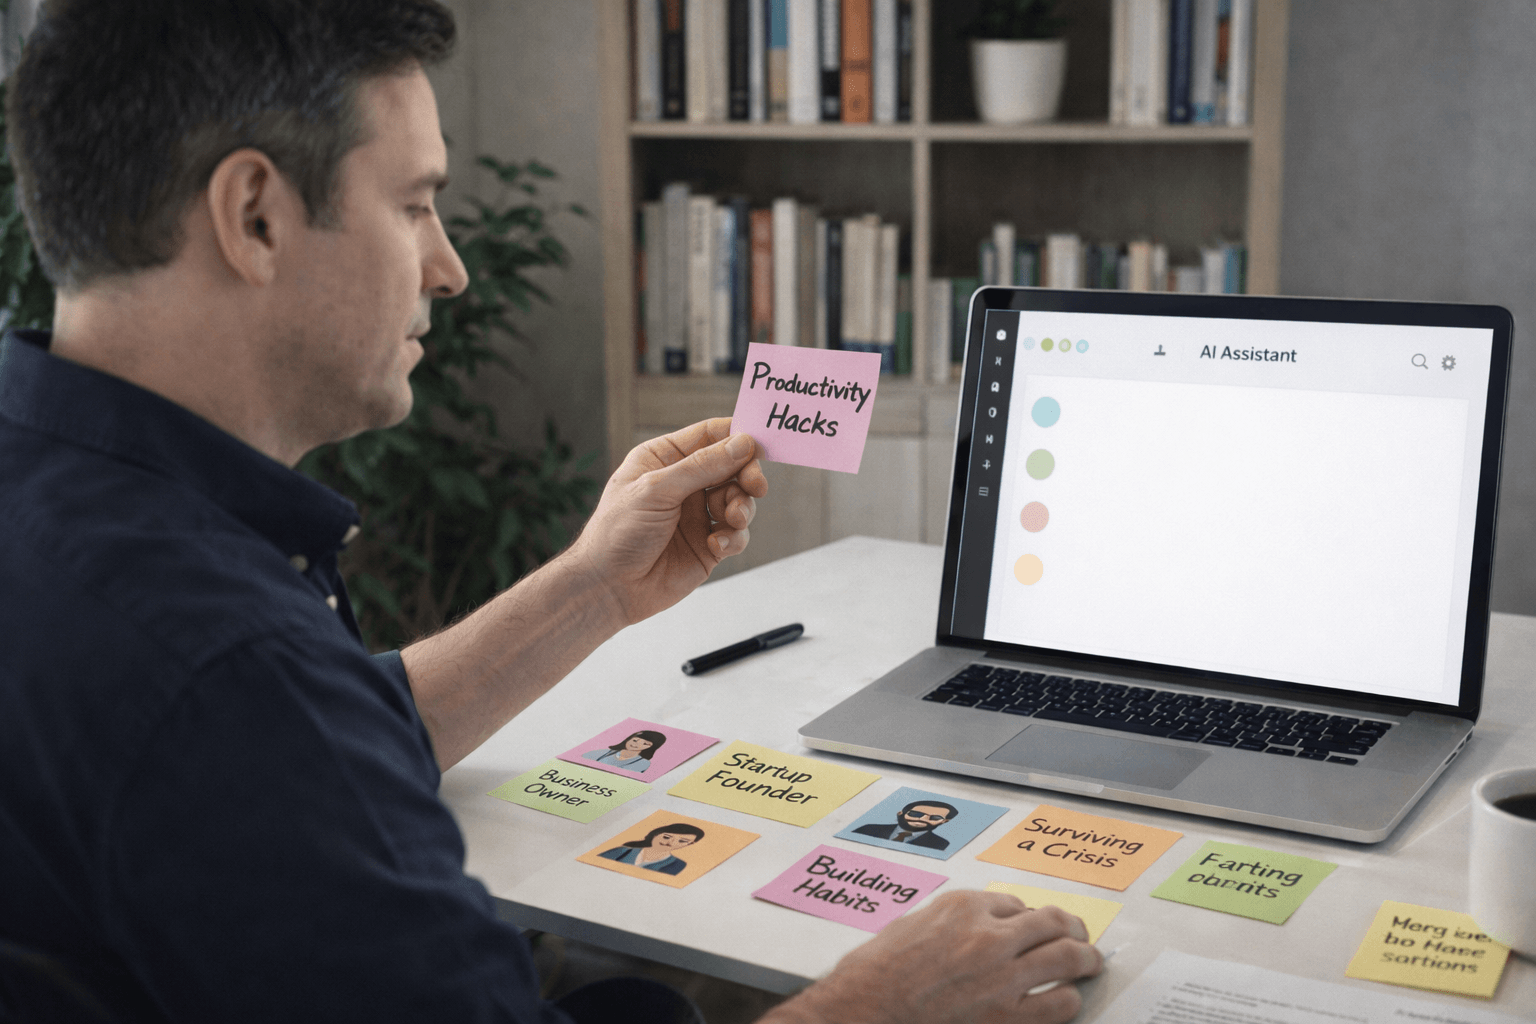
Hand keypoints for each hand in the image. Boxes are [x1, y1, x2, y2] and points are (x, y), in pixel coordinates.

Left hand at [571, 418, 766, 625]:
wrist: (608, 587)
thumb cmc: (618, 532)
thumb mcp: (656, 490)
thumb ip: (702, 467)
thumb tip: (743, 444)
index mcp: (665, 459)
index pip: (709, 436)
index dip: (737, 436)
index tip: (760, 444)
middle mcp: (684, 484)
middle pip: (732, 466)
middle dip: (746, 475)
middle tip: (756, 486)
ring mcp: (698, 515)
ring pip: (739, 500)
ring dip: (741, 508)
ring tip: (731, 519)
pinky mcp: (708, 545)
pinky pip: (737, 534)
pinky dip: (734, 537)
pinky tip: (717, 545)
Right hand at [764, 892, 1102, 1023]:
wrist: (866, 1009)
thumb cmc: (878, 972)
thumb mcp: (915, 924)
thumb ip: (952, 921)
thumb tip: (975, 926)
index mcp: (964, 906)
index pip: (1016, 903)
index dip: (1028, 915)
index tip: (1033, 923)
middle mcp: (990, 935)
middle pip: (1051, 922)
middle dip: (1069, 927)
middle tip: (1078, 934)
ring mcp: (1003, 976)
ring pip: (1066, 956)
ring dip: (1084, 957)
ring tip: (1091, 961)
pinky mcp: (1008, 1016)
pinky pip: (1059, 1003)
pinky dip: (1069, 998)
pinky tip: (1068, 998)